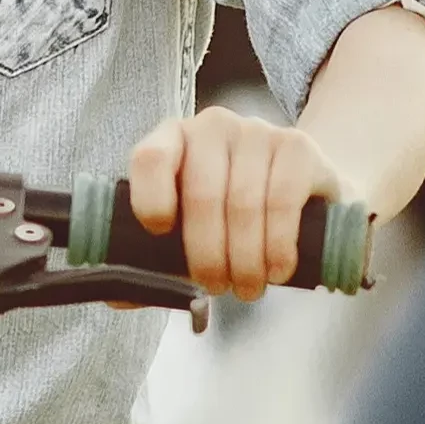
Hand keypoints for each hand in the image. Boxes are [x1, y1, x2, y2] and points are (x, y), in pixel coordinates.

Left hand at [119, 103, 350, 298]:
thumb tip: (119, 297)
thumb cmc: (234, 216)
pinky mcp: (298, 146)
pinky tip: (277, 270)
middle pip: (201, 195)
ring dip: (246, 260)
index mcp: (173, 140)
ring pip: (243, 204)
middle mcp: (213, 126)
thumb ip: (152, 261)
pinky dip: (278, 246)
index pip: (150, 158)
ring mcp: (258, 132)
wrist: (305, 190)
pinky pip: (283, 200)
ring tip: (248, 287)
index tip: (161, 235)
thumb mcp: (191, 232)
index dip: (150, 200)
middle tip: (217, 287)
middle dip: (208, 255)